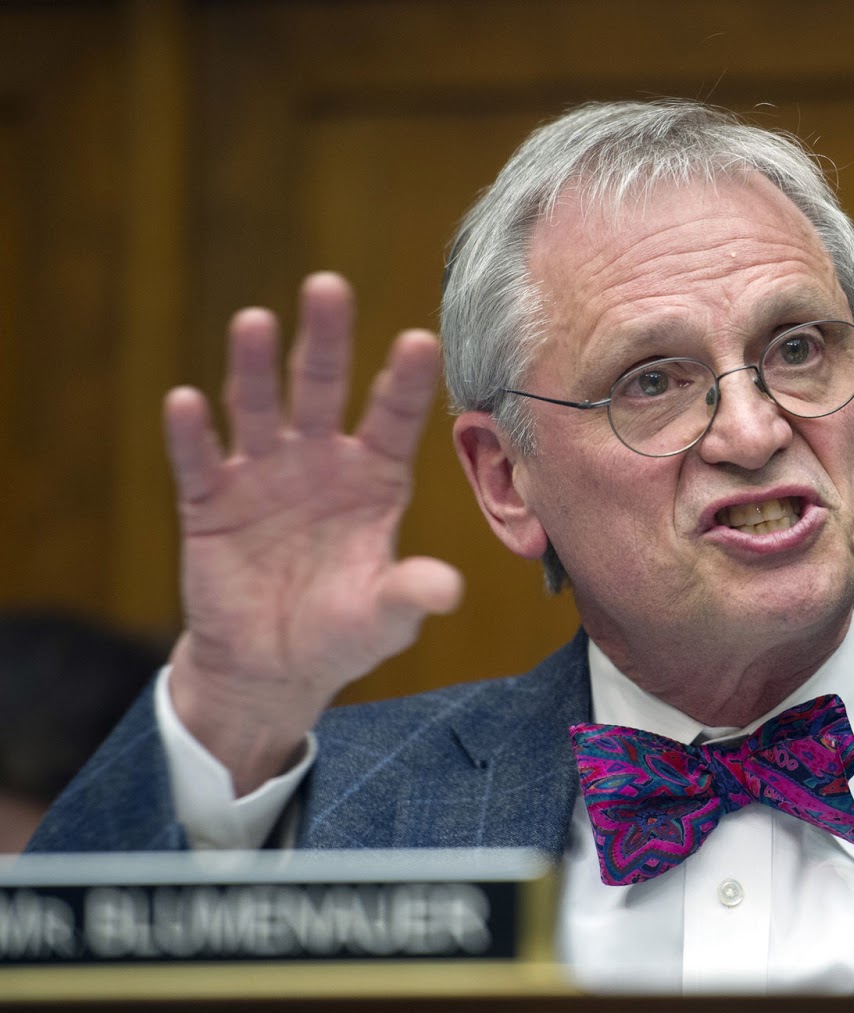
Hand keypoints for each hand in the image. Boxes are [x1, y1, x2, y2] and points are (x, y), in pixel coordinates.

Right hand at [165, 273, 462, 793]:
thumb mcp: (384, 618)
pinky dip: (192, 434)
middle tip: (329, 285)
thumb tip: (448, 589)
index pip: (393, 418)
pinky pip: (200, 462)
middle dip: (326, 339)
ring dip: (255, 366)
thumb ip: (410, 594)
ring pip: (258, 408)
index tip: (420, 338)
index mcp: (374, 478)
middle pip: (323, 389)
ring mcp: (262, 476)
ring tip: (255, 321)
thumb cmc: (342, 633)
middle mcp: (320, 462)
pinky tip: (185, 401)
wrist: (273, 667)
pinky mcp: (210, 502)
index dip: (405, 381)